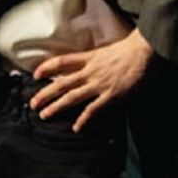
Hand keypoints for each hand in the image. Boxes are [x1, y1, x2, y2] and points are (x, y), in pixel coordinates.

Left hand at [30, 29, 155, 131]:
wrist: (145, 52)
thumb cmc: (130, 49)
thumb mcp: (107, 50)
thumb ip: (96, 59)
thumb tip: (89, 65)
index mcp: (89, 58)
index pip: (61, 61)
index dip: (47, 67)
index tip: (36, 74)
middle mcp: (89, 71)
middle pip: (61, 83)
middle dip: (45, 94)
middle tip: (33, 103)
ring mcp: (98, 84)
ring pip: (71, 97)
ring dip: (56, 107)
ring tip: (44, 115)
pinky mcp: (111, 96)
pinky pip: (93, 110)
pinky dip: (83, 120)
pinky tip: (76, 128)